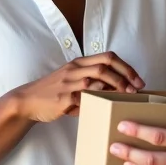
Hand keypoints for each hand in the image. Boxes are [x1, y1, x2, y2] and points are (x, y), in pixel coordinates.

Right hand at [14, 52, 143, 121]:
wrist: (28, 100)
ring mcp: (68, 83)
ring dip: (113, 88)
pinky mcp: (62, 97)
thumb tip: (117, 89)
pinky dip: (95, 100)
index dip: (126, 67)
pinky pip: (82, 97)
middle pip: (104, 66)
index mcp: (79, 63)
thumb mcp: (73, 80)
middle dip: (124, 77)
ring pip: (95, 79)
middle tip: (136, 89)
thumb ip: (93, 82)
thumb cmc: (54, 91)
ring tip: (126, 97)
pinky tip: (104, 107)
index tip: (138, 80)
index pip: (108, 57)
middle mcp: (75, 69)